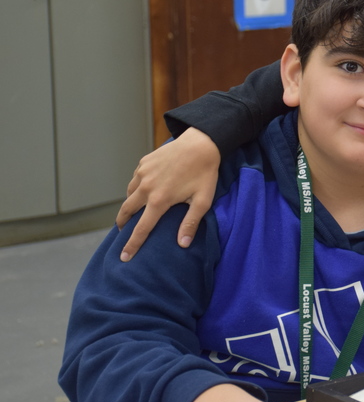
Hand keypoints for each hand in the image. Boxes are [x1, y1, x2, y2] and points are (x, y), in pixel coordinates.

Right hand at [116, 127, 219, 260]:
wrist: (201, 143)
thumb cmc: (204, 173)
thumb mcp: (203, 201)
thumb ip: (190, 223)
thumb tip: (182, 244)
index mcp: (159, 200)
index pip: (141, 228)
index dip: (132, 245)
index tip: (124, 257)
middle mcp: (146, 187)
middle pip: (126, 211)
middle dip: (123, 223)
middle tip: (123, 232)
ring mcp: (143, 173)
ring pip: (129, 193)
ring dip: (129, 204)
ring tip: (134, 211)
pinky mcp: (144, 162)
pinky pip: (135, 179)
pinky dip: (135, 187)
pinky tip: (143, 190)